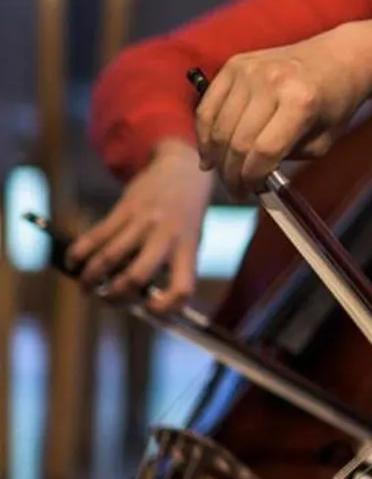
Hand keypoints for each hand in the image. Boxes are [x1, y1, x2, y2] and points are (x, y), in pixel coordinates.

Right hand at [67, 141, 213, 308]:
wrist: (182, 169)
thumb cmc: (187, 214)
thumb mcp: (191, 239)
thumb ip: (170, 265)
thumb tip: (138, 298)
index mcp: (189, 248)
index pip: (183, 287)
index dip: (166, 307)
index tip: (149, 310)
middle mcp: (167, 236)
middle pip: (137, 276)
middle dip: (116, 296)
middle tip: (106, 299)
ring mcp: (144, 221)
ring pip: (110, 258)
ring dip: (91, 278)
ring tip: (86, 287)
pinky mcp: (124, 209)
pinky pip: (96, 236)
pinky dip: (79, 253)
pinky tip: (73, 263)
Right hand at [194, 30, 371, 193]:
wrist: (337, 58)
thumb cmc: (333, 104)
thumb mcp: (323, 140)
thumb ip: (288, 159)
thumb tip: (248, 177)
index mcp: (301, 101)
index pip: (264, 150)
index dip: (251, 178)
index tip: (249, 193)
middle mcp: (272, 82)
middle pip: (237, 141)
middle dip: (232, 173)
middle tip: (234, 190)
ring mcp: (250, 70)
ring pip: (218, 126)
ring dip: (215, 157)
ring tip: (221, 173)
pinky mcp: (235, 64)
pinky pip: (208, 106)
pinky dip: (204, 133)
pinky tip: (209, 151)